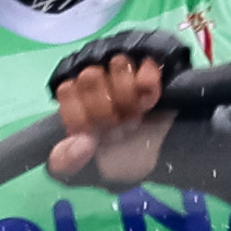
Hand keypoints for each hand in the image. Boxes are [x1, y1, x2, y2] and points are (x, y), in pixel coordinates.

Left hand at [42, 25, 193, 188]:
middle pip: (90, 76)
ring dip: (129, 98)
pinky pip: (147, 62)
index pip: (66, 90)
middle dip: (106, 110)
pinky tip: (149, 100)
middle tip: (118, 125)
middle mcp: (97, 77)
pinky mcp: (151, 65)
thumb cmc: (121, 158)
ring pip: (118, 64)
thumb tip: (82, 143)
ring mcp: (124, 68)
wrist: (164, 155)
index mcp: (75, 97)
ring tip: (136, 114)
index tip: (93, 133)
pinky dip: (149, 82)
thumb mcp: (87, 169)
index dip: (80, 116)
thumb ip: (65, 161)